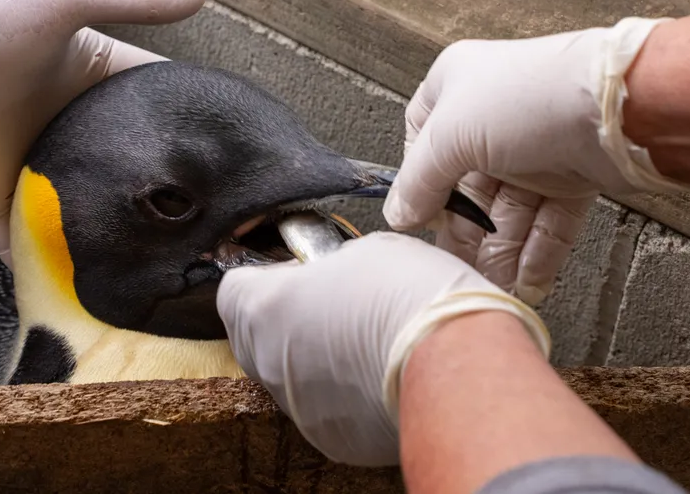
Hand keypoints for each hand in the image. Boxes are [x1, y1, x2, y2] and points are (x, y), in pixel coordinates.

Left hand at [0, 0, 204, 264]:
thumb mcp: (64, 2)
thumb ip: (131, 2)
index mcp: (90, 86)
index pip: (148, 110)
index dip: (185, 132)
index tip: (229, 164)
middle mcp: (67, 131)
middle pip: (119, 170)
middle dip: (153, 198)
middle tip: (202, 234)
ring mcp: (32, 169)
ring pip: (80, 213)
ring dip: (106, 238)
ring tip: (155, 272)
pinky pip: (23, 245)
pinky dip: (42, 270)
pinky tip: (78, 299)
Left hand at [216, 232, 550, 466]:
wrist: (458, 368)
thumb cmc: (414, 298)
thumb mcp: (367, 250)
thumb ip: (330, 265)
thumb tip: (331, 275)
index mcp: (266, 308)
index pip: (231, 288)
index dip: (261, 273)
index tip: (290, 268)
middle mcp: (271, 363)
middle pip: (252, 336)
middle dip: (280, 317)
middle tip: (328, 300)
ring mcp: (299, 408)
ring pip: (288, 377)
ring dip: (311, 357)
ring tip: (361, 340)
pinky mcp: (333, 441)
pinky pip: (322, 410)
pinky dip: (341, 394)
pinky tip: (377, 375)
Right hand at [383, 18, 689, 305]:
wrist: (618, 108)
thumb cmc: (529, 100)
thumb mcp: (449, 136)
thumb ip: (417, 182)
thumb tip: (398, 216)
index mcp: (457, 87)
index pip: (423, 141)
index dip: (419, 182)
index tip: (419, 216)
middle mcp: (495, 115)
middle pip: (467, 186)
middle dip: (466, 232)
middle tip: (457, 269)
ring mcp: (536, 146)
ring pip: (508, 209)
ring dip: (501, 252)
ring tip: (494, 286)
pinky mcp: (573, 173)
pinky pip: (547, 220)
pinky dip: (537, 253)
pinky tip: (526, 282)